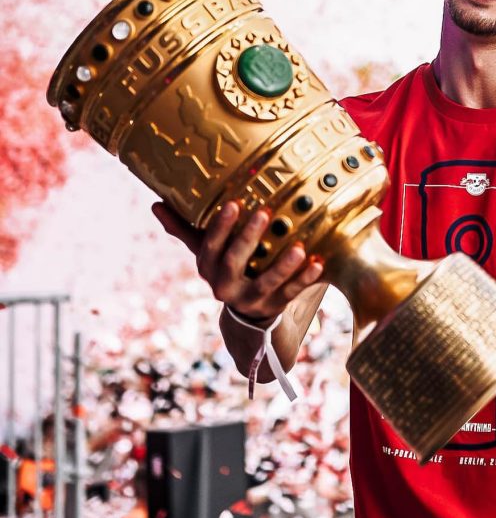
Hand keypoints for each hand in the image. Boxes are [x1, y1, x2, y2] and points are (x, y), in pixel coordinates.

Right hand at [151, 200, 323, 320]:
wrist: (246, 314)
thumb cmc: (228, 269)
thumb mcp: (206, 252)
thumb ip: (185, 229)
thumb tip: (155, 204)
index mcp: (208, 269)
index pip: (209, 247)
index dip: (219, 227)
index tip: (233, 203)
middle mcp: (225, 288)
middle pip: (234, 263)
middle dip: (247, 238)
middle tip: (263, 212)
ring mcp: (250, 300)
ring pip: (266, 283)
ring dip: (282, 266)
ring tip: (297, 247)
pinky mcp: (274, 307)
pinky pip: (291, 294)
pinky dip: (305, 279)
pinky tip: (318, 263)